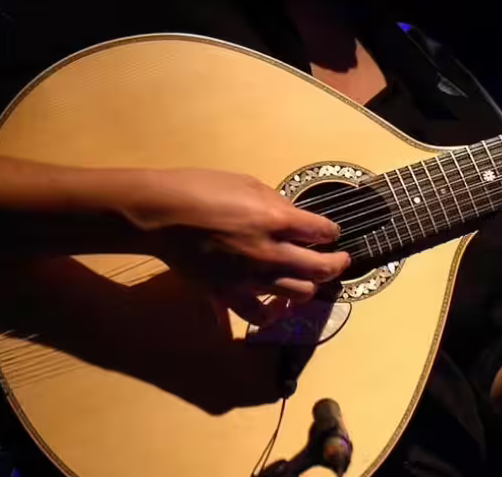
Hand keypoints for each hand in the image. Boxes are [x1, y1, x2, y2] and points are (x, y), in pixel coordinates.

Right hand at [123, 168, 349, 317]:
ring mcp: (249, 279)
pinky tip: (274, 306)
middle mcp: (269, 253)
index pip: (322, 232)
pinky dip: (270, 314)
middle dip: (336, 264)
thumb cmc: (202, 189)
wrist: (161, 214)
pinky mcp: (228, 295)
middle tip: (340, 260)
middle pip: (320, 269)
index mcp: (275, 220)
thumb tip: (296, 220)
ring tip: (309, 280)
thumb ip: (278, 205)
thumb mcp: (248, 184)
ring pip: (298, 294)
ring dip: (309, 287)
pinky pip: (256, 317)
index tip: (330, 233)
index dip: (331, 232)